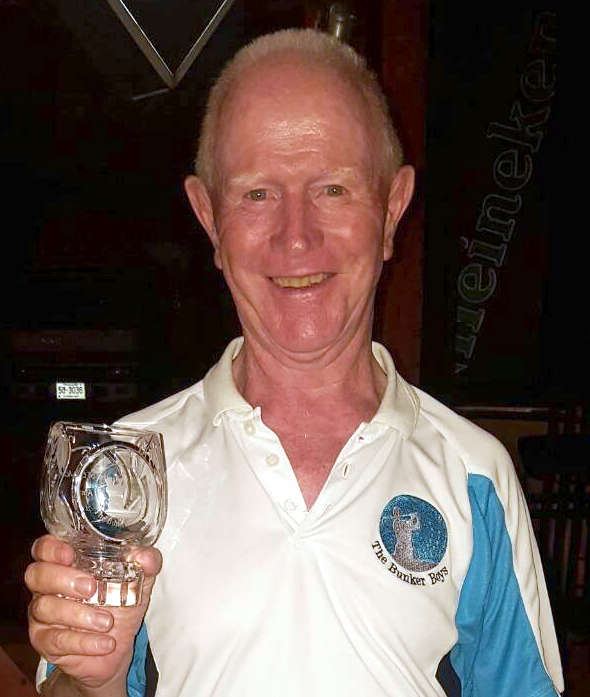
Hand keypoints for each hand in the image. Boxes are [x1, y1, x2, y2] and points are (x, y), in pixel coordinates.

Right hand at [25, 535, 161, 695]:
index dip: (51, 548)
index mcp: (66, 562)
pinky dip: (83, 642)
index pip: (44, 547)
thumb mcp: (138, 581)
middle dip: (63, 580)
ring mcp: (42, 614)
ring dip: (78, 615)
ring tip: (107, 622)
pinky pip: (55, 640)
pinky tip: (105, 643)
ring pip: (45, 608)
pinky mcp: (45, 641)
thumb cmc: (120, 603)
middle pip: (37, 574)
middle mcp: (47, 585)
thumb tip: (146, 558)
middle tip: (92, 588)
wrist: (115, 647)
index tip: (71, 554)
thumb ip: (145, 564)